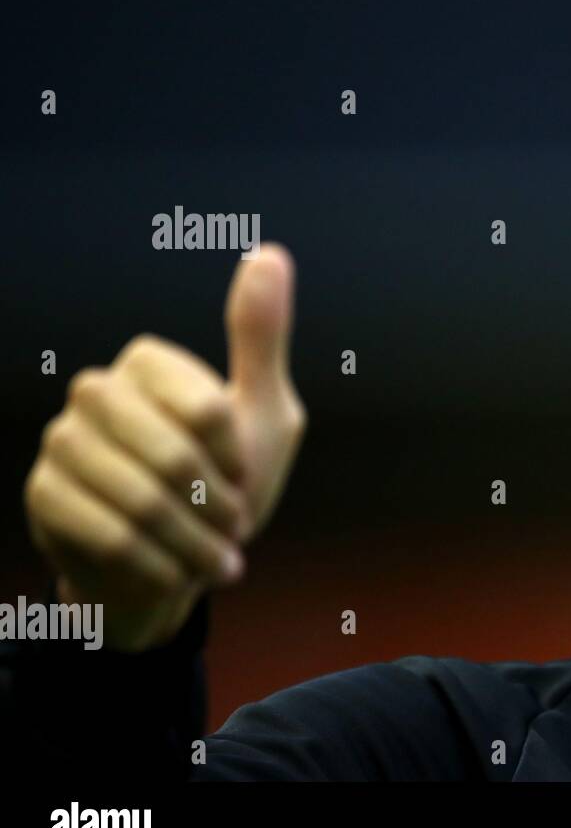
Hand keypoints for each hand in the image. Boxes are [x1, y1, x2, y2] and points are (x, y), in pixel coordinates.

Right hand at [23, 244, 305, 650]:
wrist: (176, 561)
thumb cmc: (227, 483)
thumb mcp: (264, 413)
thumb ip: (260, 338)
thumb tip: (269, 252)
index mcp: (148, 363)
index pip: (206, 410)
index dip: (236, 458)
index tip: (245, 481)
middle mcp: (96, 392)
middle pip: (172, 455)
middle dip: (215, 505)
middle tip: (234, 530)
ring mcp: (62, 442)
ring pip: (140, 499)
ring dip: (192, 542)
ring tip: (218, 562)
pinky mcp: (44, 494)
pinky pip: (105, 533)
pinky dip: (156, 564)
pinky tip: (176, 574)